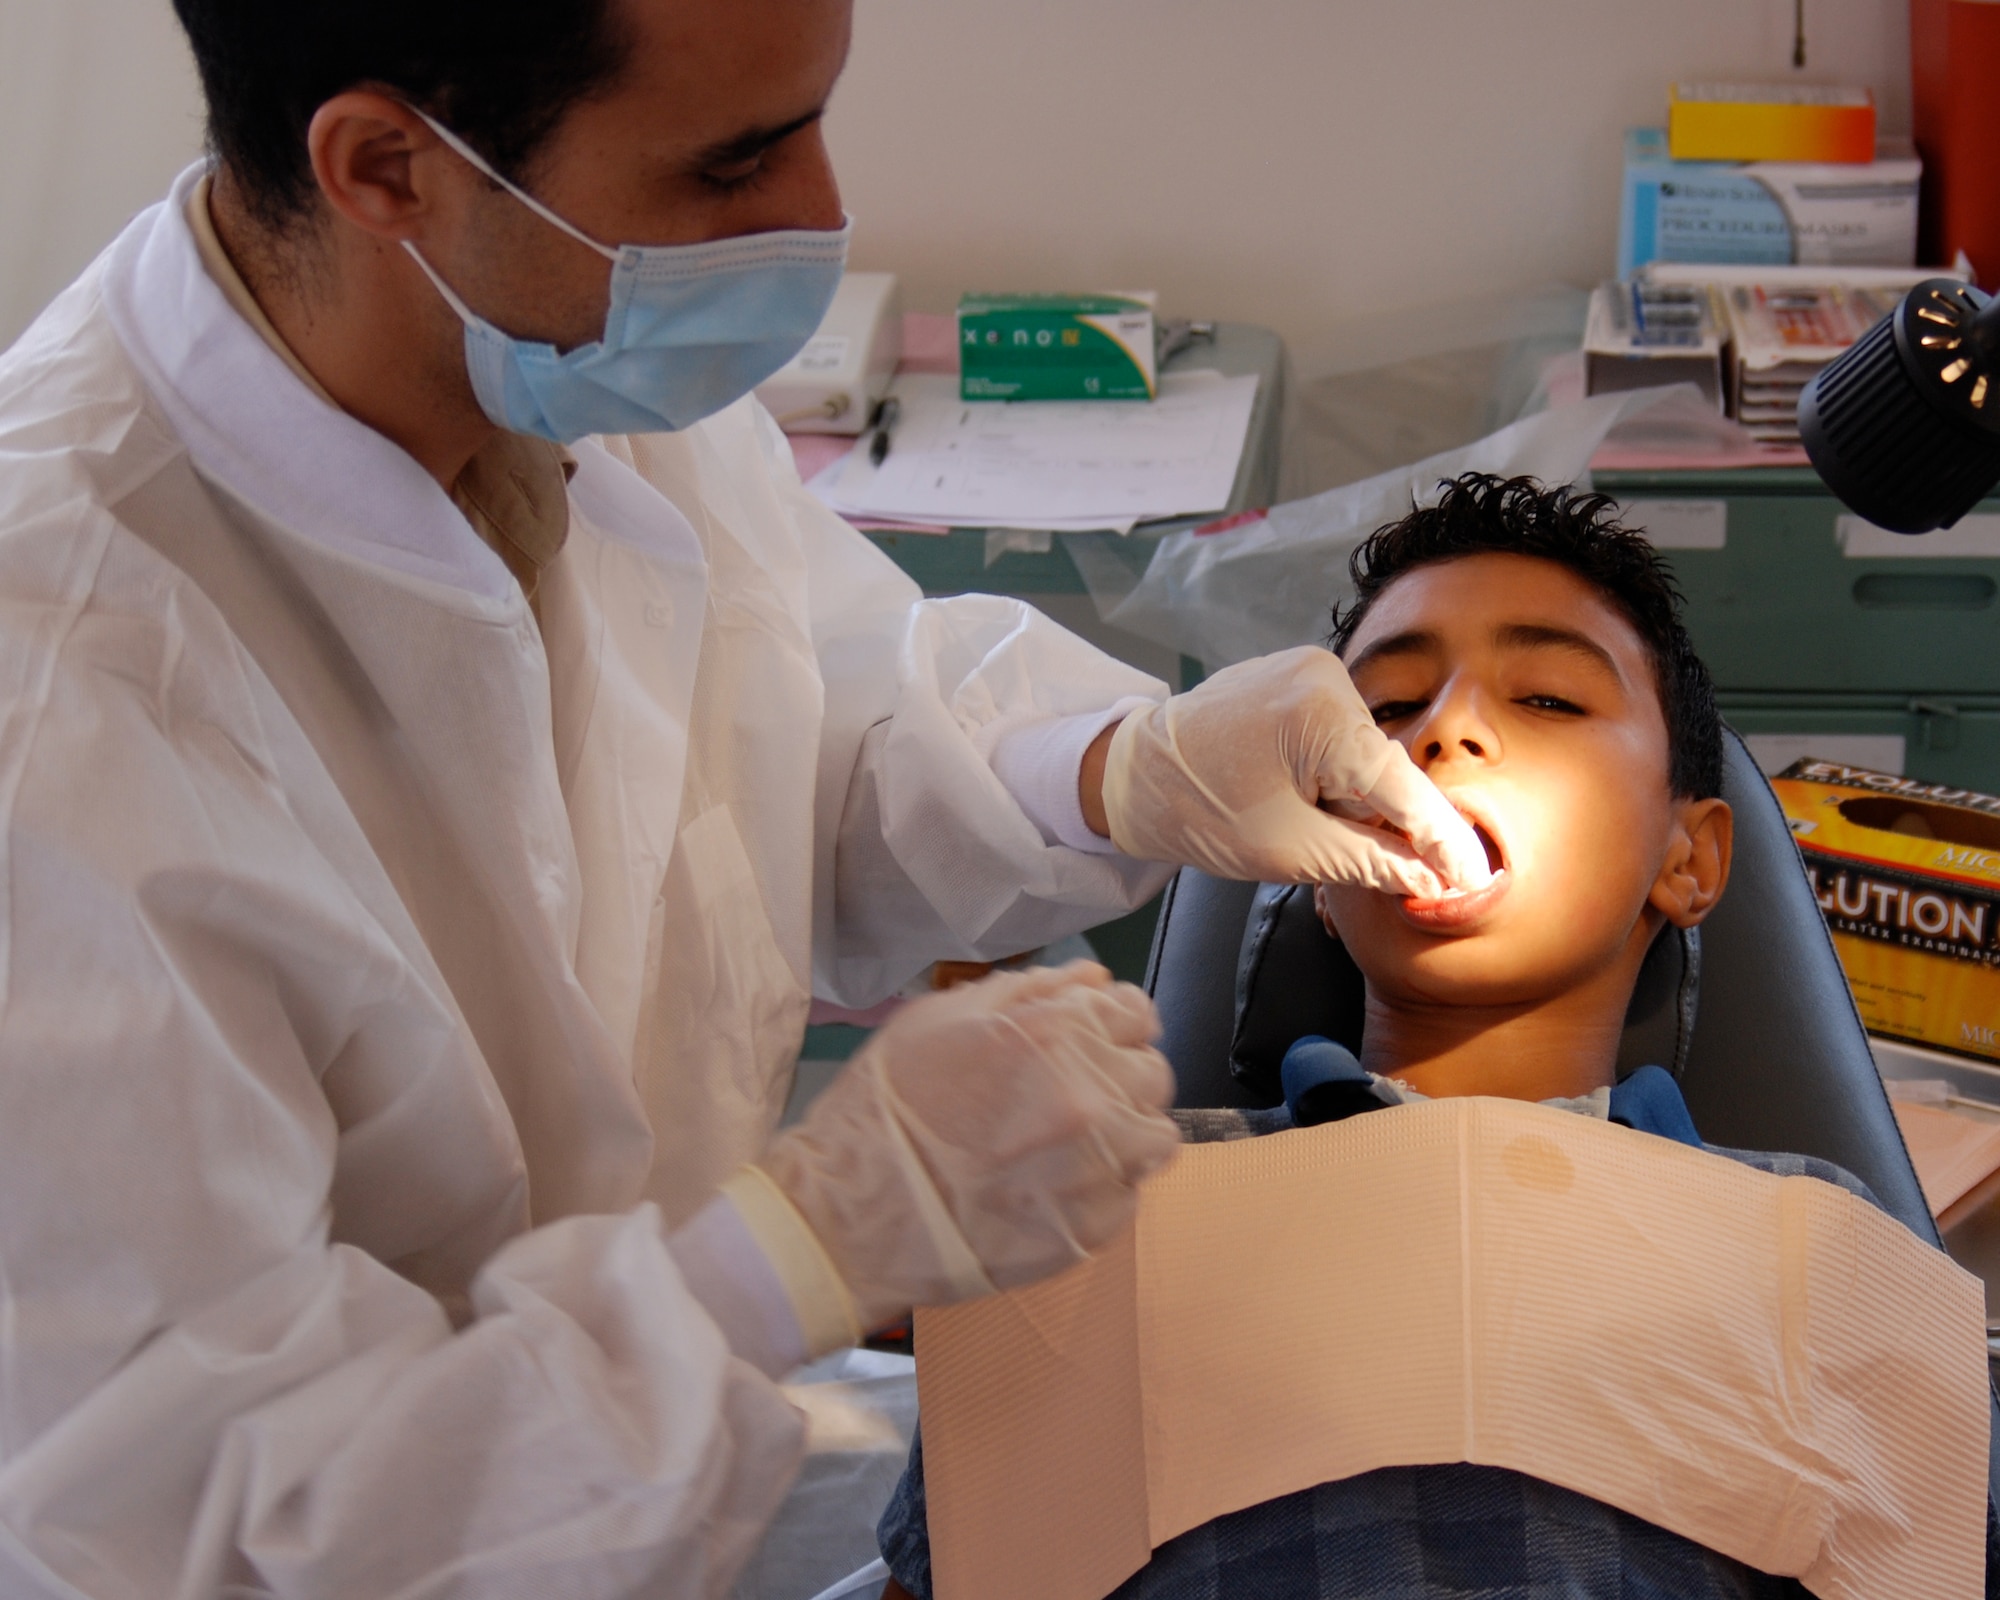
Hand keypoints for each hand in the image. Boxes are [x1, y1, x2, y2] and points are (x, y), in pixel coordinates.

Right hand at [757, 962, 1180, 1328]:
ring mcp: (1097, 1166)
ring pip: (1155, 1138)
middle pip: (1152, 1074)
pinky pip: (1129, 1197)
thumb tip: (1093, 981)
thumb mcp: (942, 1018)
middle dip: (1118, 1080)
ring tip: (1065, 1151)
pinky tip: (1048, 1192)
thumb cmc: (887, 1104)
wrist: (850, 1212)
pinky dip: (1100, 1192)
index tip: (1088, 1048)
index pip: (1136, 1013)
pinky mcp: (1093, 1228)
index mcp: (1056, 1031)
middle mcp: (1090, 1094)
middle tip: (1065, 1103)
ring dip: (1121, 1138)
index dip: (1111, 1028)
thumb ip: (1029, 992)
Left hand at [1098, 646, 1491, 893]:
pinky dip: (1331, 773)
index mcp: (1321, 714)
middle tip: (1376, 866)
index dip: (1441, 839)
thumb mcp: (1289, 851)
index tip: (1474, 875)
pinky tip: (1295, 796)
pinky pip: (1335, 734)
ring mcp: (1306, 669)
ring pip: (1361, 753)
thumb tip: (1430, 879)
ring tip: (1300, 822)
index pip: (1402, 789)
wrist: (1129, 773)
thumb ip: (1369, 861)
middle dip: (1385, 820)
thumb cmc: (1195, 809)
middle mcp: (1322, 675)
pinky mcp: (1292, 677)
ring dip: (1351, 797)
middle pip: (1383, 768)